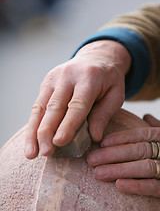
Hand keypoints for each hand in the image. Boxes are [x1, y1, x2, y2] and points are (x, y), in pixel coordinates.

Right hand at [25, 40, 130, 158]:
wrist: (96, 57)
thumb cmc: (108, 80)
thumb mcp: (116, 94)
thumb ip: (105, 114)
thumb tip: (95, 136)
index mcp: (89, 78)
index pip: (77, 104)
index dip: (68, 124)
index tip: (59, 142)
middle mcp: (68, 75)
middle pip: (54, 106)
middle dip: (47, 131)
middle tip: (45, 152)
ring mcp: (54, 77)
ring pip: (40, 107)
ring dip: (34, 131)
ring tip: (30, 153)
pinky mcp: (46, 82)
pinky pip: (38, 105)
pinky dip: (33, 123)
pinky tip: (31, 139)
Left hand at [87, 114, 159, 196]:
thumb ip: (158, 127)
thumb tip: (146, 116)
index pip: (140, 135)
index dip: (120, 138)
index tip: (101, 142)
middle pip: (137, 150)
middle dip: (113, 155)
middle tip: (91, 159)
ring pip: (143, 167)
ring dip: (119, 170)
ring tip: (98, 173)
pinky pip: (155, 187)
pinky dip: (137, 186)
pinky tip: (119, 186)